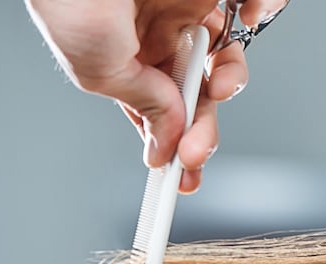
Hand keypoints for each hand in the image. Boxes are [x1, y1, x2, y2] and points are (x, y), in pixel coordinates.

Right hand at [25, 0, 289, 192]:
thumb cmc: (70, 0)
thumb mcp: (99, 70)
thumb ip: (144, 106)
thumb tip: (169, 141)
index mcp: (126, 60)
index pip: (161, 113)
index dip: (175, 147)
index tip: (185, 182)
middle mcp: (157, 36)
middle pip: (198, 96)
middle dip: (204, 128)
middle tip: (199, 153)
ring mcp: (184, 10)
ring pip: (224, 61)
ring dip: (230, 83)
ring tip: (217, 86)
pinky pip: (246, 12)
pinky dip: (256, 20)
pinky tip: (238, 38)